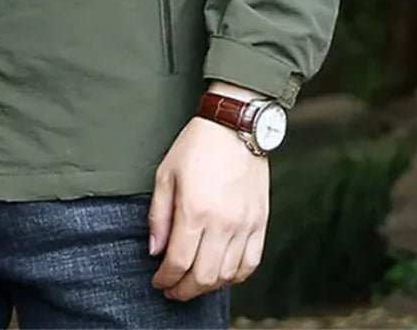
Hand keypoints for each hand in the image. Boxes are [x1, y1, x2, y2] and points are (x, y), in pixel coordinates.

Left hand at [148, 111, 268, 300]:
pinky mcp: (260, 221)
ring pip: (228, 275)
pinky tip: (222, 274)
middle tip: (172, 289)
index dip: (166, 278)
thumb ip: (159, 215)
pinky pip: (251, 263)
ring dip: (208, 285)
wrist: (235, 126)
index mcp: (194, 210)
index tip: (158, 280)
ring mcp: (245, 224)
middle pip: (204, 276)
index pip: (179, 262)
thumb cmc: (196, 146)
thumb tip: (155, 250)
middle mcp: (222, 222)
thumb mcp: (166, 173)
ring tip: (193, 282)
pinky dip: (236, 276)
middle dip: (184, 290)